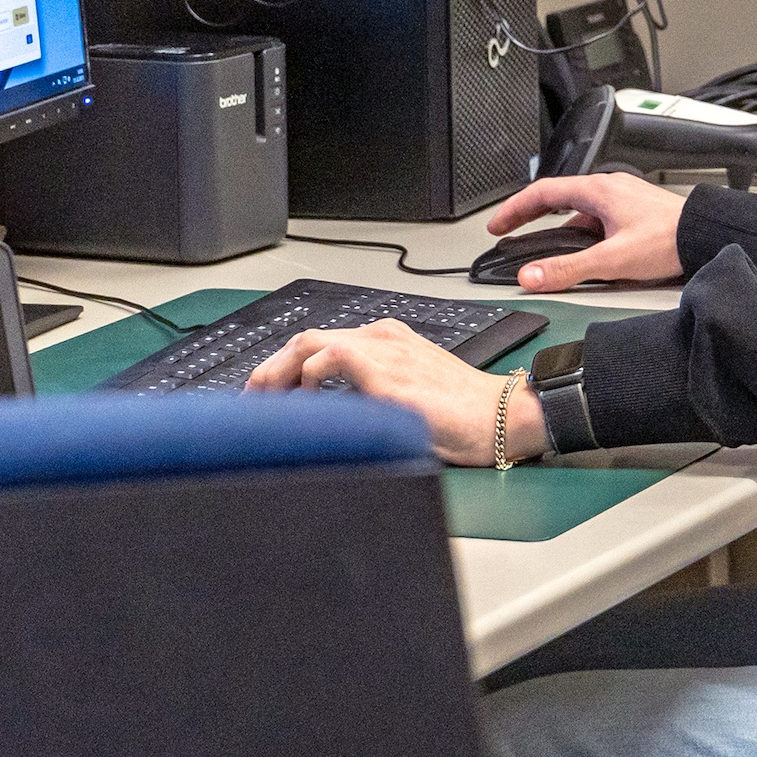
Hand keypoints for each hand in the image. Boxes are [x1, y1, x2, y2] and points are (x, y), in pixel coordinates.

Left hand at [244, 318, 547, 465]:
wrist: (505, 418)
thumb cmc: (468, 416)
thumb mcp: (408, 400)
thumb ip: (371, 396)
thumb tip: (327, 418)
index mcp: (388, 343)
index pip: (321, 344)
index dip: (285, 368)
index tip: (266, 395)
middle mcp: (382, 339)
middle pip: (306, 338)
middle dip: (270, 368)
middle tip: (251, 401)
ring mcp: (384, 352)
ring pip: (310, 343)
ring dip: (278, 372)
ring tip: (263, 403)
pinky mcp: (387, 374)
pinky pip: (329, 361)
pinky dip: (305, 379)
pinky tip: (301, 403)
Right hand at [486, 173, 685, 292]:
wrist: (707, 235)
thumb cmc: (669, 239)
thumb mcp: (611, 259)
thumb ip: (568, 269)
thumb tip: (531, 276)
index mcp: (597, 190)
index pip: (541, 193)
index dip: (514, 209)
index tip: (496, 224)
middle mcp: (608, 188)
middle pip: (557, 199)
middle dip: (529, 215)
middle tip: (510, 231)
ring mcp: (622, 199)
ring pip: (579, 211)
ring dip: (558, 227)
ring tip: (545, 250)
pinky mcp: (634, 212)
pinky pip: (597, 219)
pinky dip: (581, 233)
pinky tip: (585, 254)